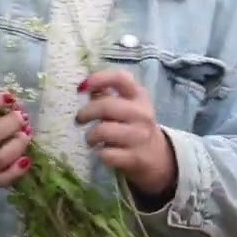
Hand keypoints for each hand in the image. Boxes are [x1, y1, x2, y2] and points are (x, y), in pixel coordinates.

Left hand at [75, 70, 175, 197]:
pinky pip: (106, 154)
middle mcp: (142, 114)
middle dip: (86, 113)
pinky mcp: (135, 157)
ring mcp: (140, 136)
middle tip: (80, 119)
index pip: (120, 79)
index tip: (81, 88)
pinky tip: (103, 152)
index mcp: (139, 96)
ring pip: (103, 131)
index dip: (99, 79)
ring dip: (90, 136)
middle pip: (106, 106)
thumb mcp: (125, 106)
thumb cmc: (132, 125)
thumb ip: (106, 95)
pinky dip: (99, 153)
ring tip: (91, 139)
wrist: (156, 155)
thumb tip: (84, 86)